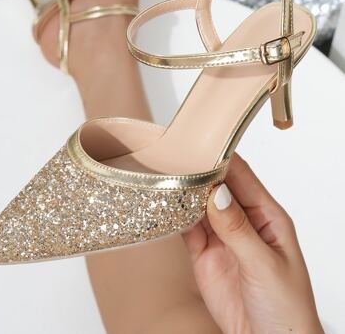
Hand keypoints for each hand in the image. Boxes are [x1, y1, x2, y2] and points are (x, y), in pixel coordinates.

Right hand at [183, 154, 323, 333]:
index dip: (223, 159)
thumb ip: (238, 229)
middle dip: (199, 172)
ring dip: (184, 192)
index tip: (202, 144)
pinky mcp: (204, 254)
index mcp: (266, 216)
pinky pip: (186, 229)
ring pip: (199, 204)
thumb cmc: (286, 308)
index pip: (243, 176)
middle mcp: (242, 221)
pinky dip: (175, 217)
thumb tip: (217, 193)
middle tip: (175, 156)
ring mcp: (222, 237)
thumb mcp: (265, 265)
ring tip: (165, 176)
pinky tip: (165, 205)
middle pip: (217, 186)